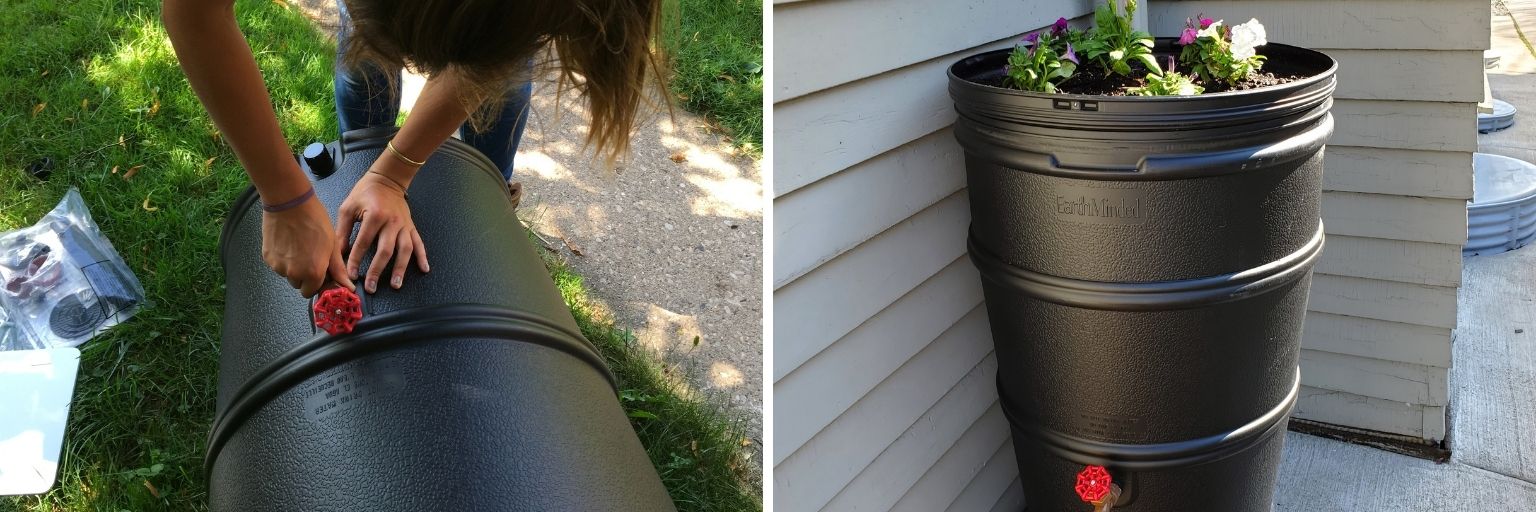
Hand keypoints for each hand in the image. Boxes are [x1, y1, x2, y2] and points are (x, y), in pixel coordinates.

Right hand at [261, 195, 353, 297]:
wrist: (289, 203)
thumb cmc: (314, 220)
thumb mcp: (332, 245)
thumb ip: (338, 269)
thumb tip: (347, 286)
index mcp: (313, 273)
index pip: (312, 292)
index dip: (317, 282)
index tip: (320, 272)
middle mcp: (294, 274)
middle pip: (299, 285)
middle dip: (305, 276)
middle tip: (311, 257)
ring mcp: (278, 266)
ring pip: (288, 275)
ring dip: (294, 267)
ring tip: (300, 247)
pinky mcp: (267, 257)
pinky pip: (278, 264)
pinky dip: (283, 259)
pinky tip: (289, 243)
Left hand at [336, 170, 429, 292]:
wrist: (387, 179)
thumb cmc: (365, 193)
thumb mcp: (348, 208)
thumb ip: (343, 232)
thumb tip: (338, 254)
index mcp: (374, 216)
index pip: (364, 243)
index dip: (356, 260)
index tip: (350, 275)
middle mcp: (392, 222)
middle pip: (386, 250)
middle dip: (378, 270)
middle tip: (371, 287)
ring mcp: (404, 225)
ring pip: (405, 250)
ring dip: (400, 268)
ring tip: (396, 284)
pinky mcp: (411, 226)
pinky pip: (419, 243)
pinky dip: (423, 257)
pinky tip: (424, 269)